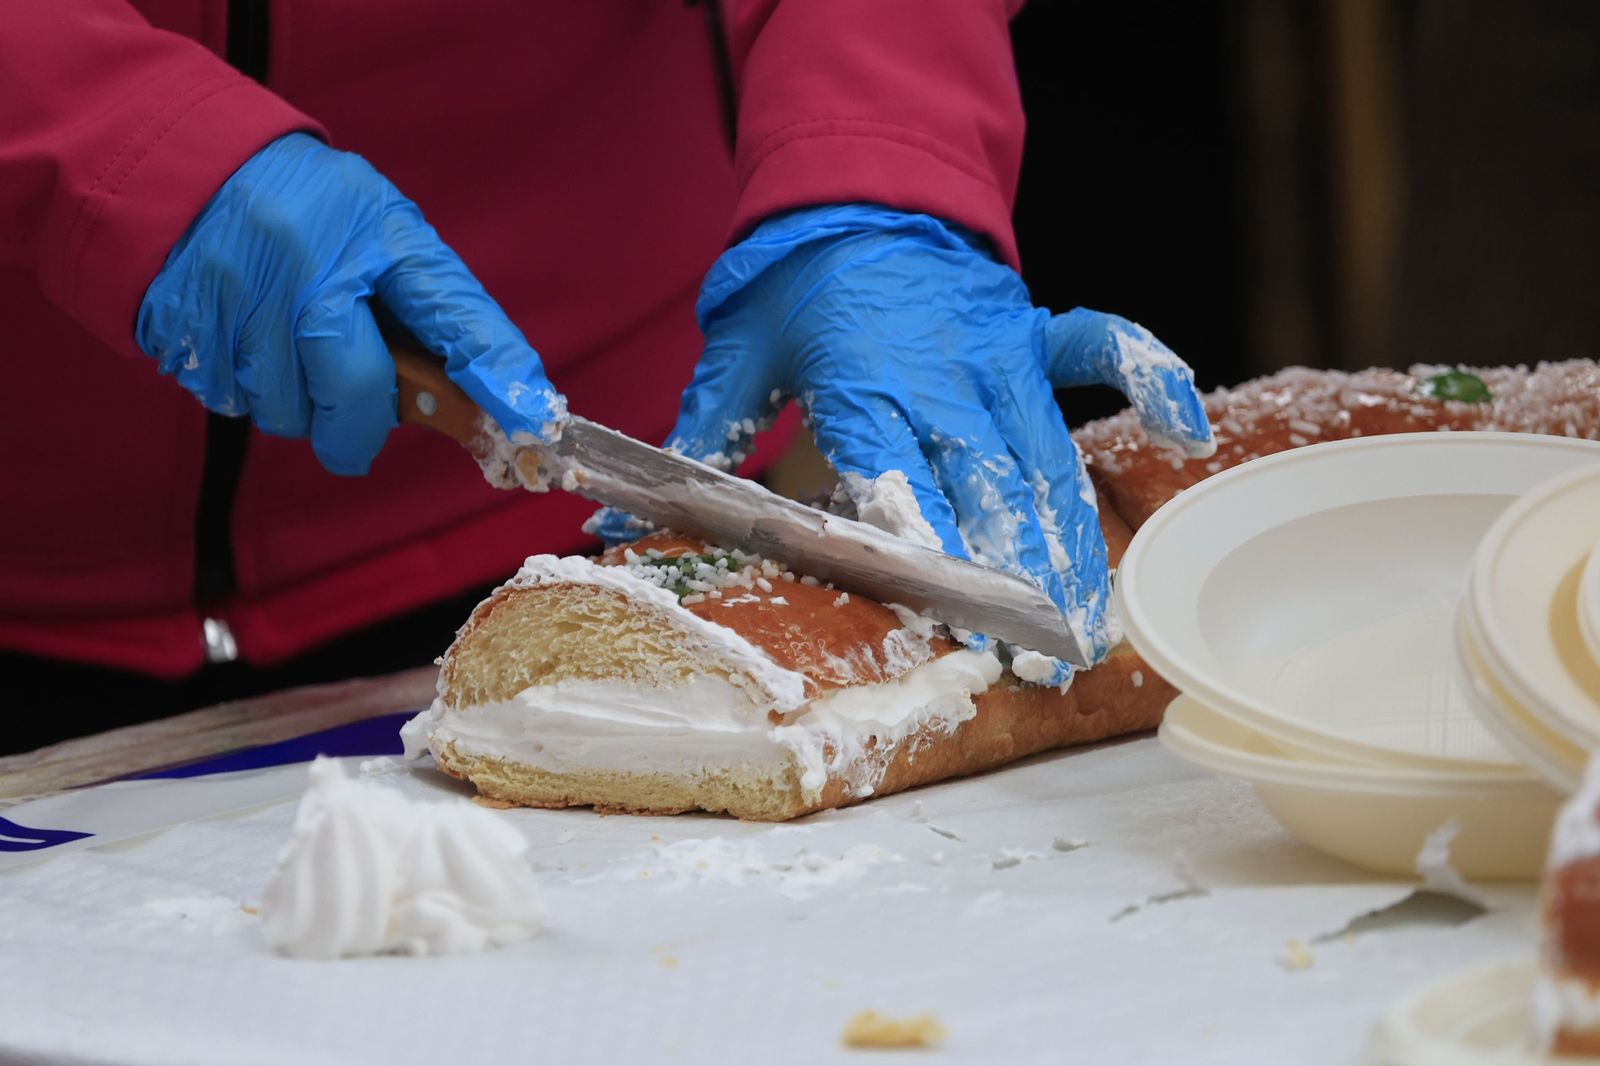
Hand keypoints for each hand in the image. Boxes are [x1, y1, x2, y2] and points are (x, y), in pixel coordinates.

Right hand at [137, 133, 564, 475]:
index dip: (494, 374)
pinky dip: (246, 390)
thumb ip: (431, 303)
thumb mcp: (381, 227)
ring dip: (297, 404)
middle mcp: (309, 263)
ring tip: (286, 344)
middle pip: (355, 392)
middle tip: (353, 415)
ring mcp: (240, 296)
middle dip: (358, 426)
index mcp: (376, 232)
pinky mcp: (185, 327)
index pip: (450, 312)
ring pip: (287, 412)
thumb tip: (491, 392)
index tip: (531, 420)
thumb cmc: (308, 209)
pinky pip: (232, 401)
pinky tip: (244, 339)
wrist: (185, 165)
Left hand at [607, 203, 1212, 675]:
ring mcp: (999, 354)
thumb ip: (700, 434)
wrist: (862, 189)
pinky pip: (1105, 351)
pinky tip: (1187, 437)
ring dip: (1073, 543)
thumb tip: (614, 510)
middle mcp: (943, 374)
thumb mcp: (739, 352)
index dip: (924, 542)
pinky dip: (1151, 382)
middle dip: (1012, 575)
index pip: (896, 473)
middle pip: (986, 484)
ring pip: (1047, 458)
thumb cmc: (796, 284)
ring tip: (1090, 625)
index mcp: (864, 380)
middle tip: (1033, 657)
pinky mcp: (1034, 335)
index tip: (950, 612)